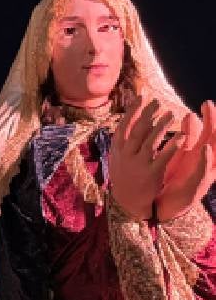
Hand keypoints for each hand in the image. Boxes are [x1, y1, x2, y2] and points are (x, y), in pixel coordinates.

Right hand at [109, 97, 180, 220]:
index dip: (133, 110)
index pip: (124, 125)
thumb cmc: (125, 176)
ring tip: (171, 114)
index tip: (142, 97)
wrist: (127, 202)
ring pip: (151, 140)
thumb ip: (124, 141)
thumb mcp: (118, 158)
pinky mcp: (151, 174)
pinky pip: (163, 157)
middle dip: (148, 114)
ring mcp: (138, 164)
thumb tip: (130, 121)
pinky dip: (172, 146)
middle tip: (158, 103)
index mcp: (118, 149)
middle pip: (138, 130)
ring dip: (162, 126)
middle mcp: (126, 154)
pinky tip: (182, 136)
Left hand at [157, 101, 215, 221]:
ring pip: (214, 156)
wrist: (162, 205)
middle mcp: (204, 164)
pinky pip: (204, 172)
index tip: (206, 103)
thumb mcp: (179, 154)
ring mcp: (202, 175)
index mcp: (199, 154)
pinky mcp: (196, 187)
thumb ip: (186, 136)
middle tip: (209, 106)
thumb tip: (191, 114)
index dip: (211, 119)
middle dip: (214, 124)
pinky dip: (206, 160)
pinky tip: (205, 150)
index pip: (208, 134)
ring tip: (213, 125)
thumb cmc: (173, 178)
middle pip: (215, 141)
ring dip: (214, 140)